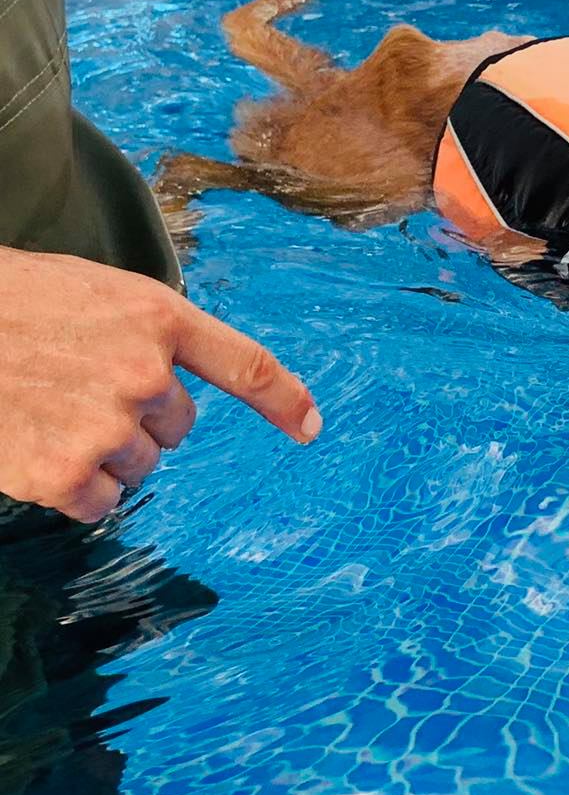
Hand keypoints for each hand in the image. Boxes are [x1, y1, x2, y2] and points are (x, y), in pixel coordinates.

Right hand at [0, 247, 319, 522]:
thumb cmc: (10, 304)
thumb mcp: (93, 294)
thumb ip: (147, 333)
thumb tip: (179, 386)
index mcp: (155, 317)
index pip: (243, 364)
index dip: (285, 399)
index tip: (312, 428)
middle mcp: (143, 372)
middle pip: (178, 425)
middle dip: (136, 415)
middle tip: (72, 386)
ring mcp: (105, 424)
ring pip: (139, 463)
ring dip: (101, 450)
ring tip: (44, 409)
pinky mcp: (65, 473)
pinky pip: (100, 500)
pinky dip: (72, 486)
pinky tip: (32, 447)